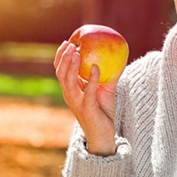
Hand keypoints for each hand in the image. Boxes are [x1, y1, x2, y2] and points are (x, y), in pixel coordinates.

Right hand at [54, 41, 117, 155]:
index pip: (60, 71)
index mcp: (71, 90)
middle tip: (70, 44)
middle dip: (63, 58)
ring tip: (76, 52)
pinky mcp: (87, 109)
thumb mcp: (104, 87)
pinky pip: (88, 91)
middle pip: (61, 74)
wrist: (104, 133)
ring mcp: (76, 103)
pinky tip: (95, 67)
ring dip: (71, 66)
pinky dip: (91, 79)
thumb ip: (106, 73)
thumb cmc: (103, 109)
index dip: (60, 57)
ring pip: (68, 82)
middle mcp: (70, 95)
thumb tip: (116, 55)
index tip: (66, 43)